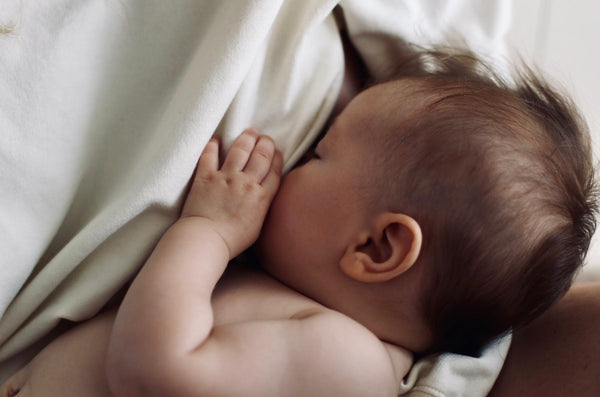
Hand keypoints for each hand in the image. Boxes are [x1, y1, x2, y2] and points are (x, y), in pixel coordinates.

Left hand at [181, 128, 282, 257]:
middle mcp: (246, 183)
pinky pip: (210, 155)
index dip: (277, 157)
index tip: (277, 150)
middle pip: (261, 156)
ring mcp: (226, 178)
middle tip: (265, 137)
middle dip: (265, 143)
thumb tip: (262, 196)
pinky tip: (217, 139)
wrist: (206, 239)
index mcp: (262, 197)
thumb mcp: (258, 225)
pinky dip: (213, 145)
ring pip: (240, 150)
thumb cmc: (232, 240)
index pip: (274, 170)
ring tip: (250, 131)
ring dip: (247, 138)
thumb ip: (262, 206)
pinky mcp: (206, 176)